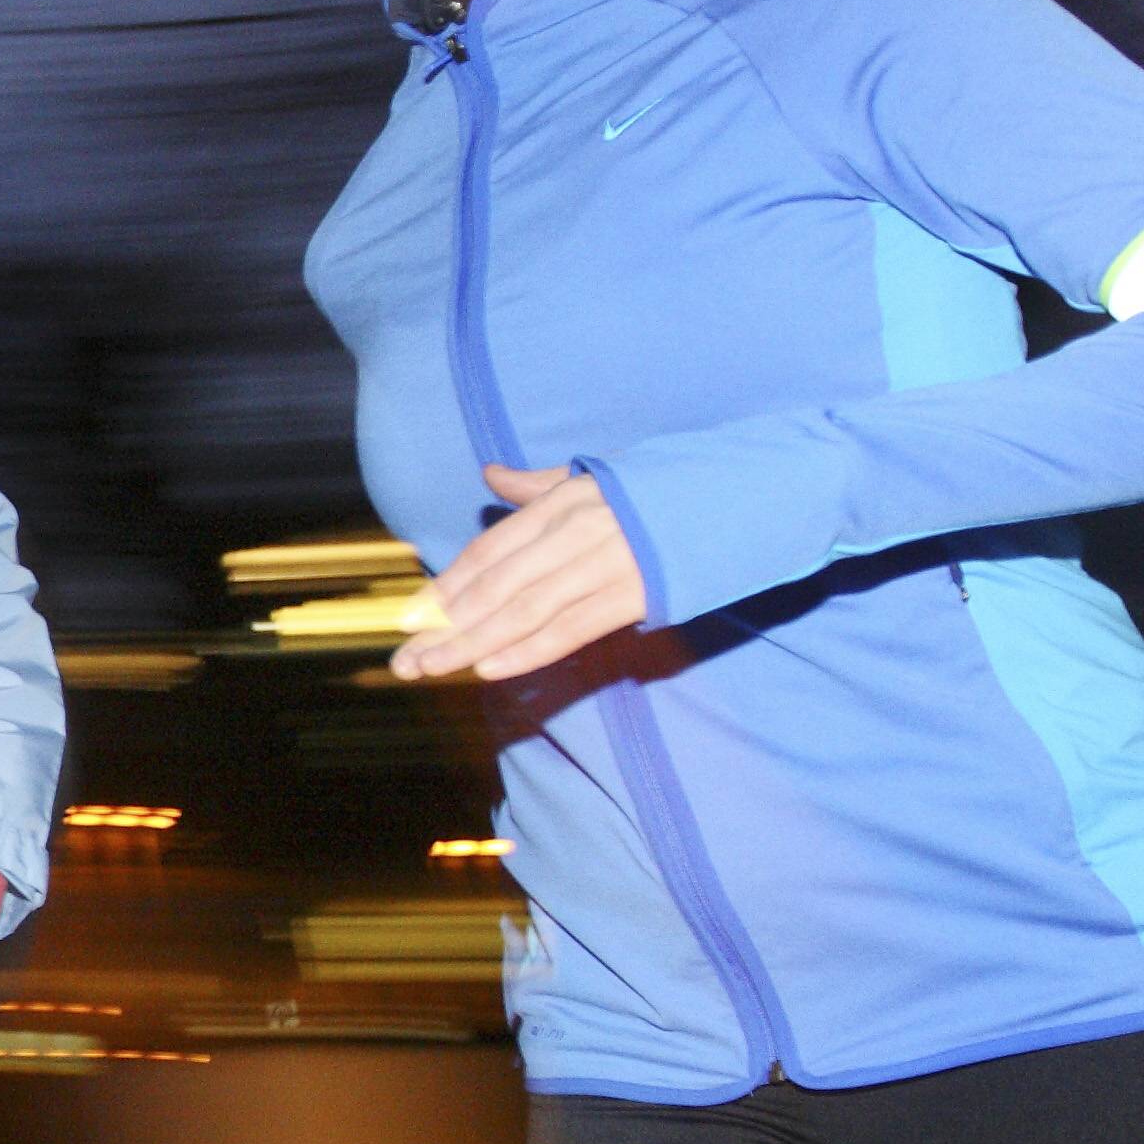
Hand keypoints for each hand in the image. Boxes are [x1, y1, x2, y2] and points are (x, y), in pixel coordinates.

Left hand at [389, 463, 650, 682]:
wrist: (738, 497)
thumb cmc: (656, 490)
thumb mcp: (593, 477)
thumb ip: (536, 485)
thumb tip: (490, 474)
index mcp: (560, 502)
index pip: (487, 553)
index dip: (444, 589)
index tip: (408, 619)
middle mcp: (574, 532)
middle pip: (494, 588)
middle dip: (444, 628)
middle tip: (405, 661)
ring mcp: (605, 565)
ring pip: (523, 613)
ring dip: (472, 646)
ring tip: (432, 669)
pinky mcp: (635, 596)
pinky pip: (571, 630)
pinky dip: (528, 651)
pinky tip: (490, 669)